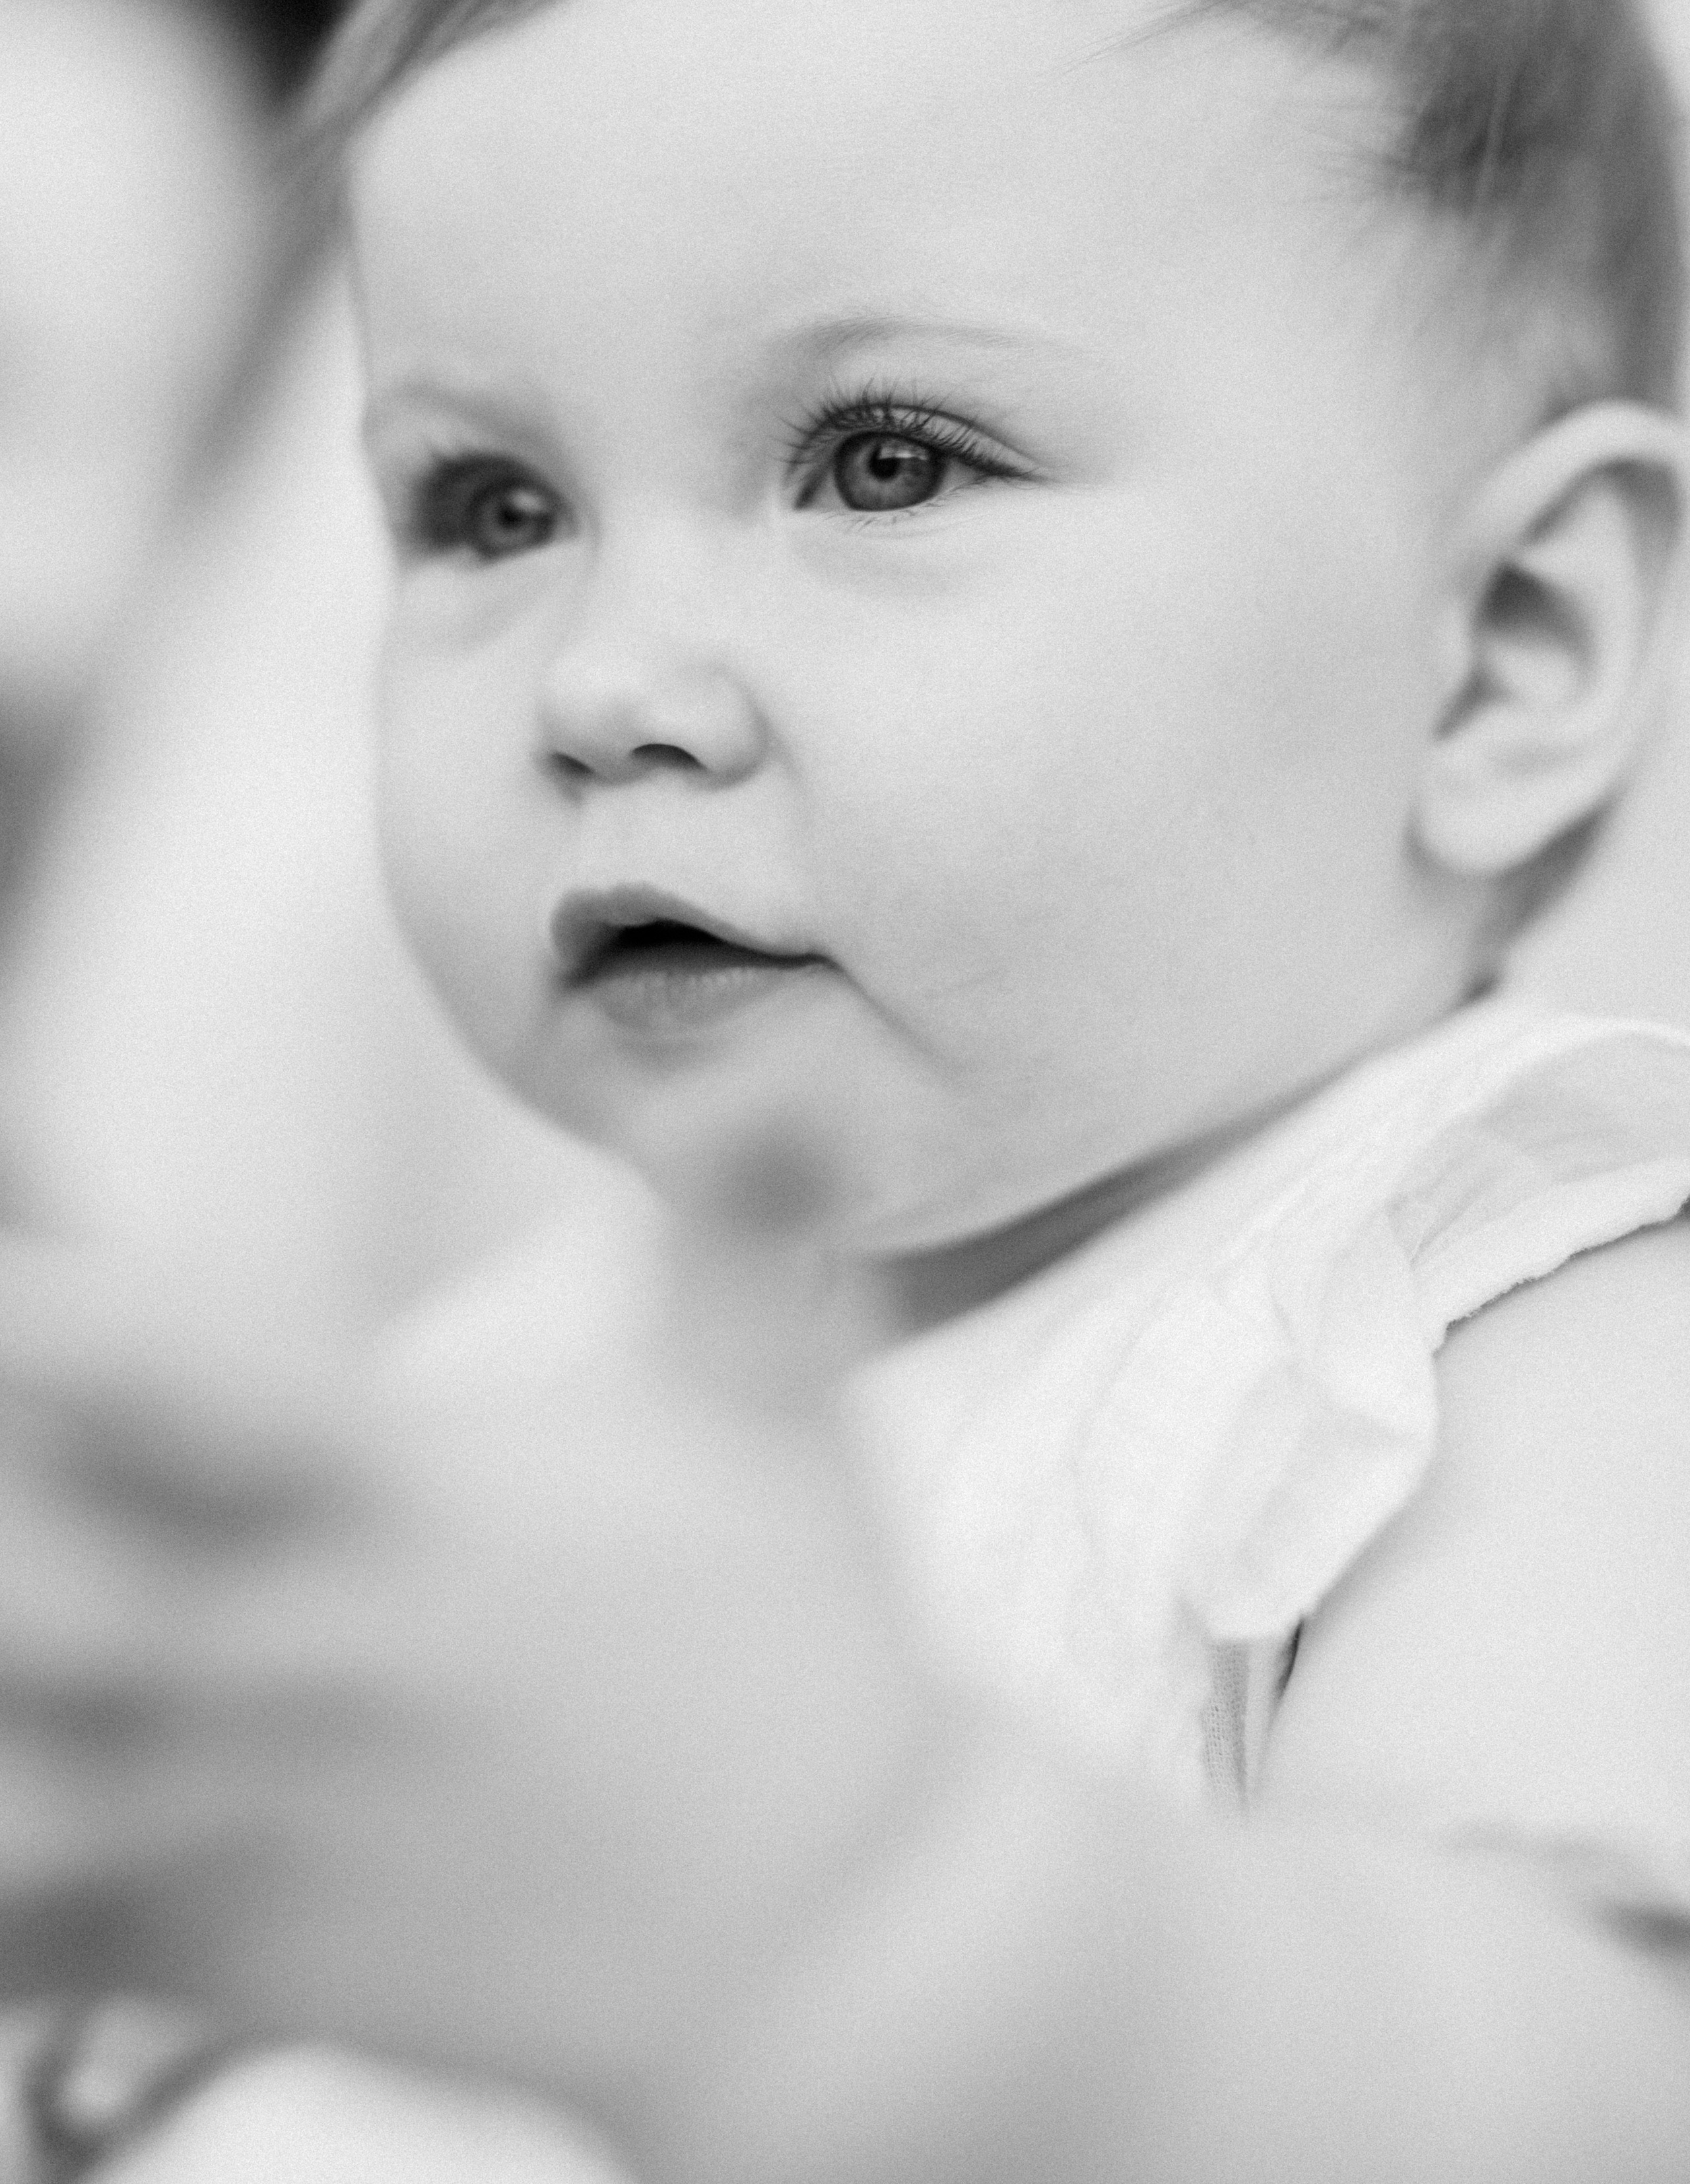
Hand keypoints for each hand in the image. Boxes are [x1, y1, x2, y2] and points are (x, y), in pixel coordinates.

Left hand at [0, 1169, 947, 2123]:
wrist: (849, 1949)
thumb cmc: (803, 1643)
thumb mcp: (781, 1411)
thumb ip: (738, 1227)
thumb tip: (760, 1080)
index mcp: (413, 1508)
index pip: (189, 1390)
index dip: (52, 1325)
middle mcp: (306, 1660)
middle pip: (31, 1591)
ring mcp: (252, 1826)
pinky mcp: (228, 1960)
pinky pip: (16, 1947)